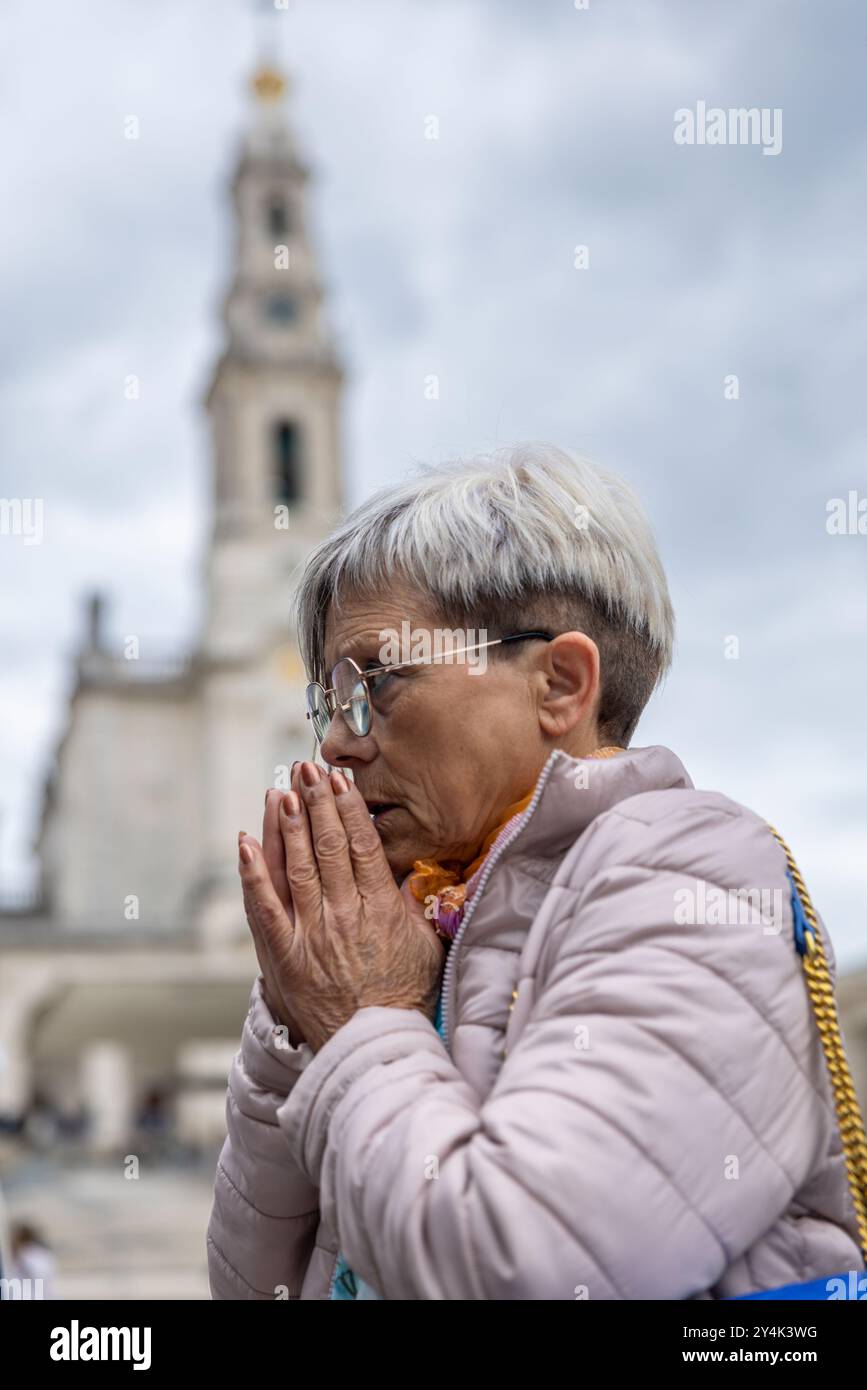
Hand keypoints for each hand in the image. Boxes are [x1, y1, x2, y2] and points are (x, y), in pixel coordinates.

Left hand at [238, 762, 444, 1052]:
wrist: (373, 1047)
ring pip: (296, 867)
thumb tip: (413, 870)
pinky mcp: (283, 955)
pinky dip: (253, 873)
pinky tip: (245, 842)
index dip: (349, 809)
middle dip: (316, 803)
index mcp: (381, 909)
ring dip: (287, 825)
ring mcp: (311, 934)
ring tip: (283, 791)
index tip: (340, 782)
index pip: (362, 845)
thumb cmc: (404, 998)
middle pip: (327, 846)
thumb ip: (415, 906)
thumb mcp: (426, 947)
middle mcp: (344, 915)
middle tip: (307, 769)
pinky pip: (263, 907)